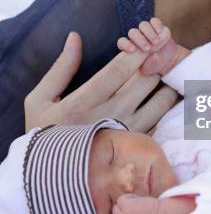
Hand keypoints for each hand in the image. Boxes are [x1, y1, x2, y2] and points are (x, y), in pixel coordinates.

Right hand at [24, 31, 178, 132]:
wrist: (52, 177)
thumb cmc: (45, 132)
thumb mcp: (40, 99)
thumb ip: (61, 68)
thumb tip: (75, 37)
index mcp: (84, 102)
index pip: (118, 70)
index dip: (136, 52)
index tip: (145, 39)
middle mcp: (110, 117)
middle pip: (145, 80)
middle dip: (154, 61)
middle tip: (157, 51)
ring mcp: (128, 132)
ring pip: (161, 100)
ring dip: (165, 81)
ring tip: (162, 71)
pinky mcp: (138, 145)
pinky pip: (163, 120)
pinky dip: (167, 104)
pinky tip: (163, 93)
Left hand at [117, 17, 190, 75]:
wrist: (167, 60)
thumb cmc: (154, 65)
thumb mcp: (149, 69)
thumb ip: (148, 63)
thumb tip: (153, 55)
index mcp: (131, 47)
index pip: (122, 42)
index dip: (125, 44)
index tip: (132, 50)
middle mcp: (137, 37)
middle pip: (133, 32)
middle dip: (139, 39)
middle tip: (148, 49)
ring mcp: (147, 31)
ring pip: (143, 25)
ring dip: (149, 33)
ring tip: (156, 42)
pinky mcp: (157, 27)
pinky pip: (154, 21)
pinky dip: (156, 25)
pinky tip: (160, 31)